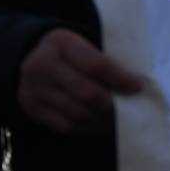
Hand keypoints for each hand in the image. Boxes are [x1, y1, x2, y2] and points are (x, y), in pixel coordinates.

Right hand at [17, 29, 143, 134]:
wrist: (32, 58)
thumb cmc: (73, 52)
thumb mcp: (86, 44)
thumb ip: (108, 61)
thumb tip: (137, 86)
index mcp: (61, 43)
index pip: (96, 65)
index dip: (120, 79)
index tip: (138, 87)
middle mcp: (42, 65)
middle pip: (87, 93)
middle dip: (112, 104)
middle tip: (128, 108)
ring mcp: (33, 88)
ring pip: (77, 113)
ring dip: (102, 119)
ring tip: (117, 117)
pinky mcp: (31, 108)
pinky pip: (66, 125)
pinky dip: (87, 127)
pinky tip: (100, 123)